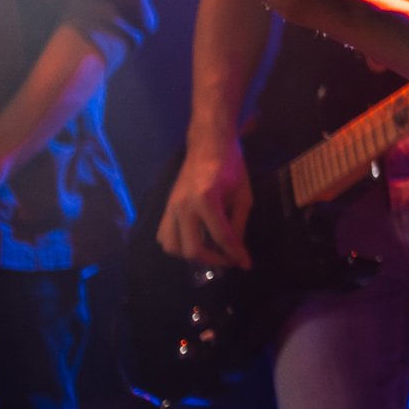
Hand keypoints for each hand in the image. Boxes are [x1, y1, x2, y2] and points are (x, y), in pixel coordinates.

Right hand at [157, 139, 253, 268]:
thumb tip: (239, 251)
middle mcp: (183, 206)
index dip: (235, 253)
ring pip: (172, 246)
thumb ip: (239, 225)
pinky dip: (177, 244)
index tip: (245, 264)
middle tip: (229, 258)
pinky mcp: (166, 206)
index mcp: (206, 199)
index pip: (221, 236)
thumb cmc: (231, 166)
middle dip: (213, 259)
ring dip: (191, 255)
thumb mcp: (243, 195)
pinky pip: (163, 235)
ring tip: (210, 251)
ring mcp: (171, 206)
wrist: (209, 144)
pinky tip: (194, 240)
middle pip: (192, 248)